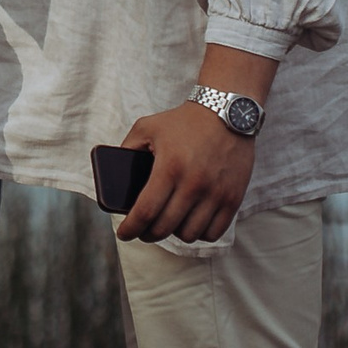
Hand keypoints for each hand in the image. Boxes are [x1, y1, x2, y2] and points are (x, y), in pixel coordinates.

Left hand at [116, 101, 256, 243]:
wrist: (227, 112)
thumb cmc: (183, 121)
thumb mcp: (147, 127)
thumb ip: (128, 148)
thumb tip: (113, 175)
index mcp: (169, 167)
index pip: (146, 211)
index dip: (131, 228)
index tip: (124, 234)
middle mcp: (194, 184)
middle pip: (165, 227)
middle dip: (147, 233)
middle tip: (143, 229)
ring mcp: (216, 193)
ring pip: (189, 234)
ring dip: (174, 233)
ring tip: (168, 224)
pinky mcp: (233, 198)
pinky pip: (214, 232)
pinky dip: (199, 233)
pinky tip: (190, 224)